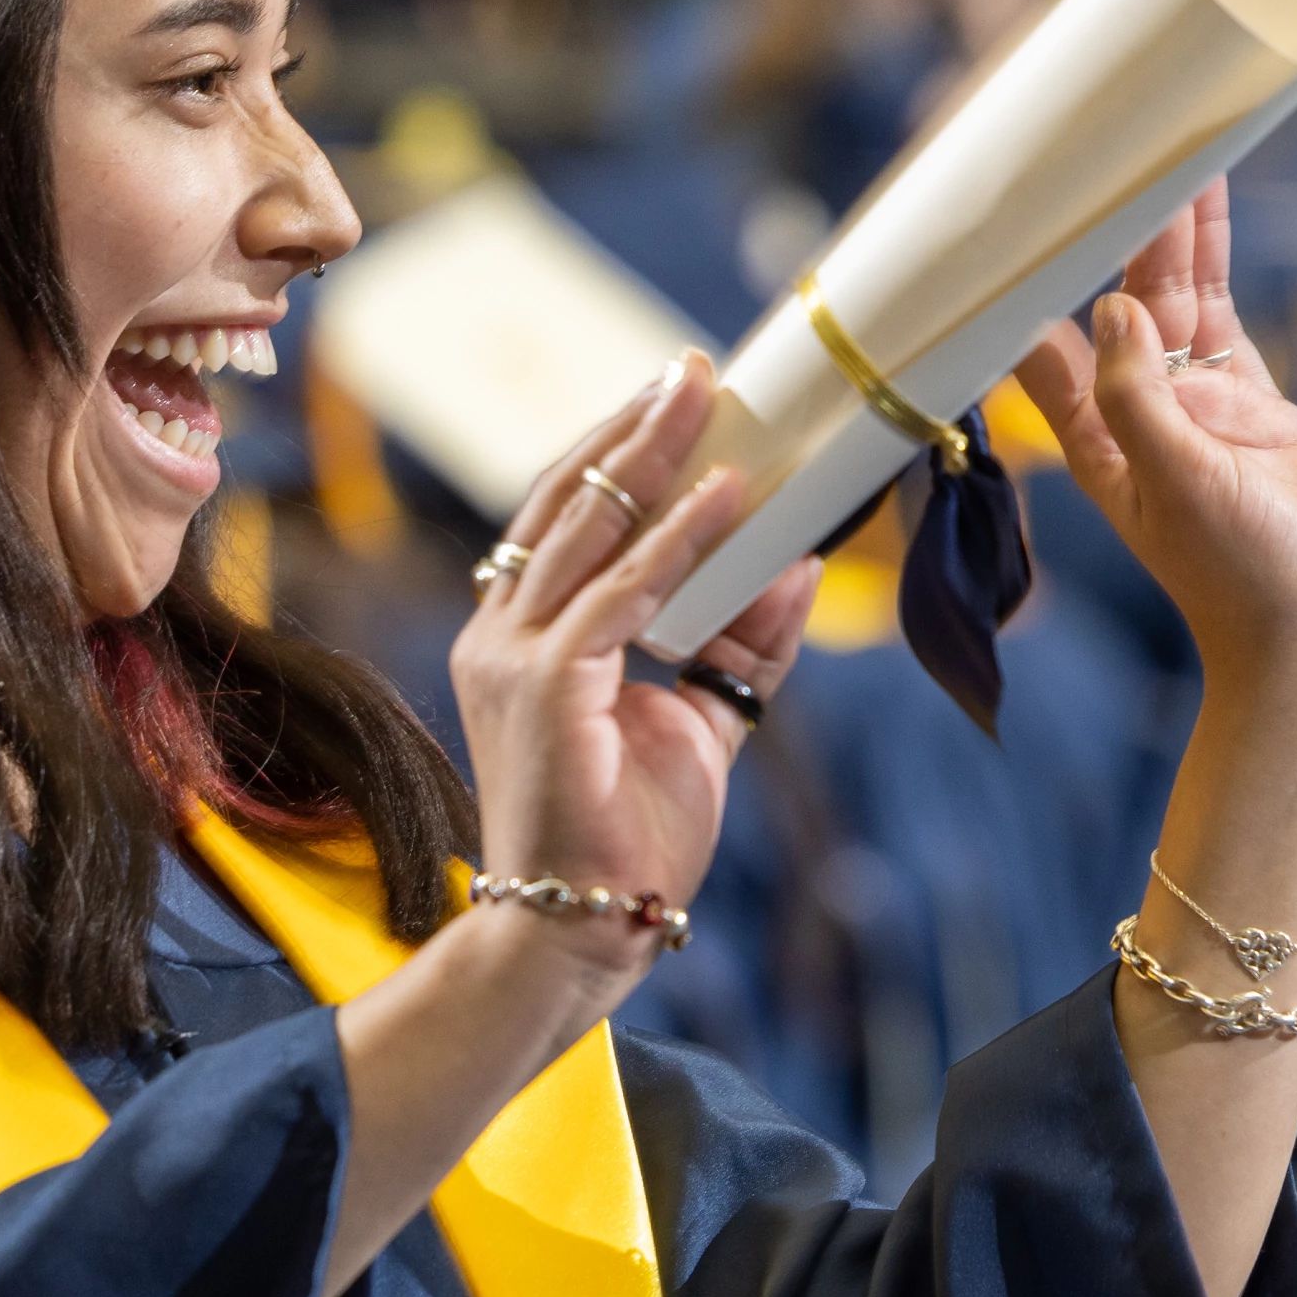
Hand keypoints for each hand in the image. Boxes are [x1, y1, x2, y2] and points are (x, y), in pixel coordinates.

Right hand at [448, 358, 810, 987]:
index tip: (676, 399)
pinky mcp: (548, 685)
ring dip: (653, 453)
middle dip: (634, 427)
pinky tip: (727, 496)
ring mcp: (511, 656)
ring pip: (586, 525)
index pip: (561, 517)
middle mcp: (498, 634)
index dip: (618, 451)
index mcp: (516, 637)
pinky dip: (679, 538)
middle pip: (566, 498)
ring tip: (705, 393)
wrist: (582, 929)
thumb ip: (742, 645)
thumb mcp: (699, 721)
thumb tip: (797, 565)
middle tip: (693, 367)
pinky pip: (621, 591)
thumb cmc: (627, 835)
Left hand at [1010, 178, 1296, 714]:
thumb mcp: (1180, 487)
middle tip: (1107, 148)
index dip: (1022, 284)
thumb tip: (1113, 308)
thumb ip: (1139, 399)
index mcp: (1096, 442)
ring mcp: (1196, 408)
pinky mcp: (1254, 407)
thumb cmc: (1243, 584)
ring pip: (1172, 297)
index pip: (1039, 347)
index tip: (1010, 217)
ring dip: (1166, 231)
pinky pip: (1225, 318)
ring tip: (1163, 147)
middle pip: (1110, 301)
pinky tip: (1208, 209)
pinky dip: (1216, 262)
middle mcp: (1136, 416)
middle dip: (1107, 231)